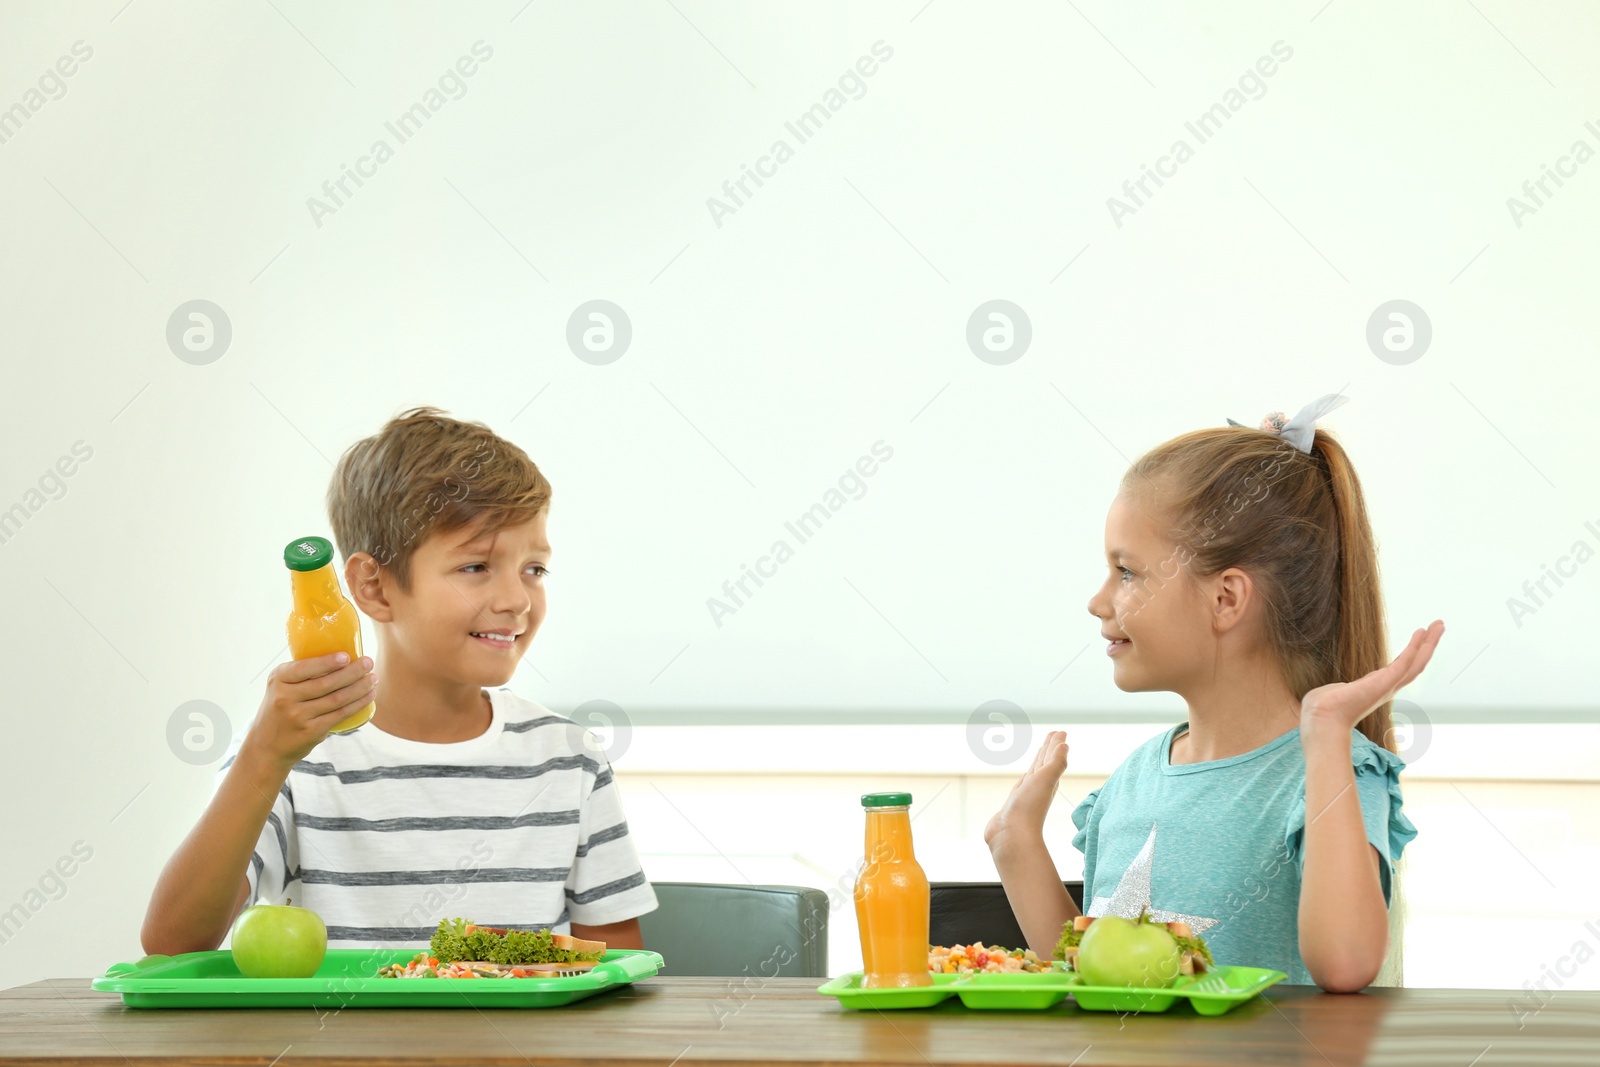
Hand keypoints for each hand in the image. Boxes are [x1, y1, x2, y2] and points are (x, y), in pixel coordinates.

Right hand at [246, 652, 376, 768]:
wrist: (266, 746)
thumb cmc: (280, 708)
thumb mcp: (280, 687)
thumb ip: (301, 674)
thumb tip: (341, 656)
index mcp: (278, 679)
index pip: (304, 668)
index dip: (327, 662)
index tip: (347, 656)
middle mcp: (285, 697)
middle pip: (326, 683)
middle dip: (352, 672)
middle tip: (368, 662)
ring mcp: (298, 716)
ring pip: (336, 699)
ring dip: (359, 687)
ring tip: (373, 678)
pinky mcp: (311, 731)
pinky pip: (340, 715)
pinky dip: (358, 704)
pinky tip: (369, 696)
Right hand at [984, 731, 1068, 850]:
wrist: (1012, 836)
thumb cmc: (1029, 809)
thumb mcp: (1045, 780)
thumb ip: (1056, 763)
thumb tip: (1065, 745)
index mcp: (1047, 780)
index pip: (1052, 757)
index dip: (1055, 744)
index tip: (1060, 732)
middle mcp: (1038, 786)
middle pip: (1044, 762)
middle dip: (1049, 748)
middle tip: (1054, 735)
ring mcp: (1025, 795)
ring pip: (1034, 772)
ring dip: (1038, 760)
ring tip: (1040, 751)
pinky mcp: (1013, 803)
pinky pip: (1021, 784)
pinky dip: (1024, 776)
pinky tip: (1024, 777)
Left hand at [1300, 620, 1443, 736]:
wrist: (1322, 718)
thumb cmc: (1323, 709)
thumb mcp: (1335, 693)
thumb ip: (1340, 689)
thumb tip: (1333, 690)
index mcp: (1376, 688)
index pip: (1401, 669)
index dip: (1413, 654)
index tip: (1420, 638)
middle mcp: (1387, 688)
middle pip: (1415, 664)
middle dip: (1428, 645)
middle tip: (1439, 626)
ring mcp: (1387, 685)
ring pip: (1416, 661)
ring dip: (1429, 643)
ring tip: (1439, 625)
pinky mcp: (1385, 682)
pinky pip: (1404, 661)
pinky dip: (1415, 647)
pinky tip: (1421, 632)